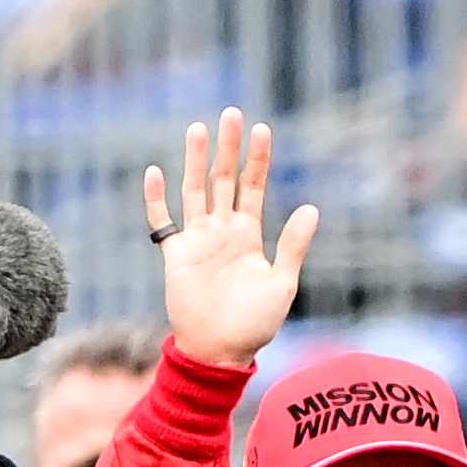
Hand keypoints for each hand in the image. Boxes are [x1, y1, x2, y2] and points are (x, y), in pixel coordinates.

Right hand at [142, 105, 319, 371]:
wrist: (219, 352)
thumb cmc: (254, 324)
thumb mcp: (281, 284)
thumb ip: (293, 246)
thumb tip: (311, 208)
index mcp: (249, 234)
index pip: (253, 186)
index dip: (257, 159)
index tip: (262, 129)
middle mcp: (223, 230)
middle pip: (224, 179)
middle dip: (228, 148)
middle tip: (232, 114)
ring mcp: (198, 240)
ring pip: (195, 190)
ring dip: (196, 161)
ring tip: (198, 129)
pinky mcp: (175, 255)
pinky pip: (162, 221)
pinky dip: (156, 198)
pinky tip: (154, 172)